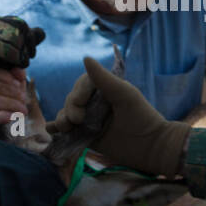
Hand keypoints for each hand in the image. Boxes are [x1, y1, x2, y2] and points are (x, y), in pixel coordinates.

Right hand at [0, 65, 29, 132]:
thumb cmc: (11, 106)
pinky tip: (15, 117)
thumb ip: (17, 78)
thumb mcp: (16, 89)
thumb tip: (19, 70)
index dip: (6, 75)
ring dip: (13, 104)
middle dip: (14, 92)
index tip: (20, 82)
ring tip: (24, 110)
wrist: (9, 131)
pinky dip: (5, 115)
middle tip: (25, 99)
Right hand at [46, 56, 190, 175]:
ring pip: (67, 114)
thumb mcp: (124, 94)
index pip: (82, 85)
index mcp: (104, 89)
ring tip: (67, 127)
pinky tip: (55, 131)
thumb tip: (85, 57)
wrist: (150, 147)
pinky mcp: (87, 136)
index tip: (80, 103)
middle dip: (70, 108)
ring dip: (62, 118)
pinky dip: (58, 129)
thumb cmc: (142, 116)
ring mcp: (90, 120)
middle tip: (77, 120)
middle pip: (72, 99)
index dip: (78, 93)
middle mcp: (95, 103)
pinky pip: (67, 131)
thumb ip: (104, 79)